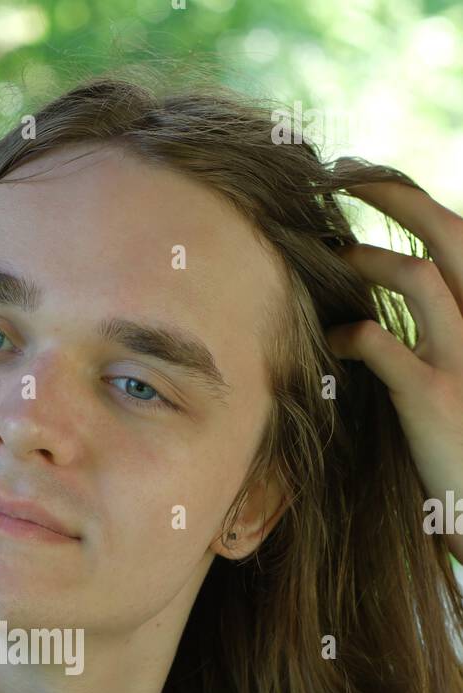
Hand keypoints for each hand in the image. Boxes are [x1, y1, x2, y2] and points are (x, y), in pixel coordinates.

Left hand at [325, 180, 462, 563]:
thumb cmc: (458, 434)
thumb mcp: (454, 361)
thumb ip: (431, 318)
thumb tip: (375, 277)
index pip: (457, 227)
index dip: (407, 189)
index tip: (355, 171)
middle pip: (450, 231)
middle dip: (392, 192)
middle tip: (335, 178)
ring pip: (422, 278)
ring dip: (369, 259)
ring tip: (332, 259)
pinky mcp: (434, 400)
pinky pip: (385, 348)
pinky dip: (351, 334)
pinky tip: (330, 342)